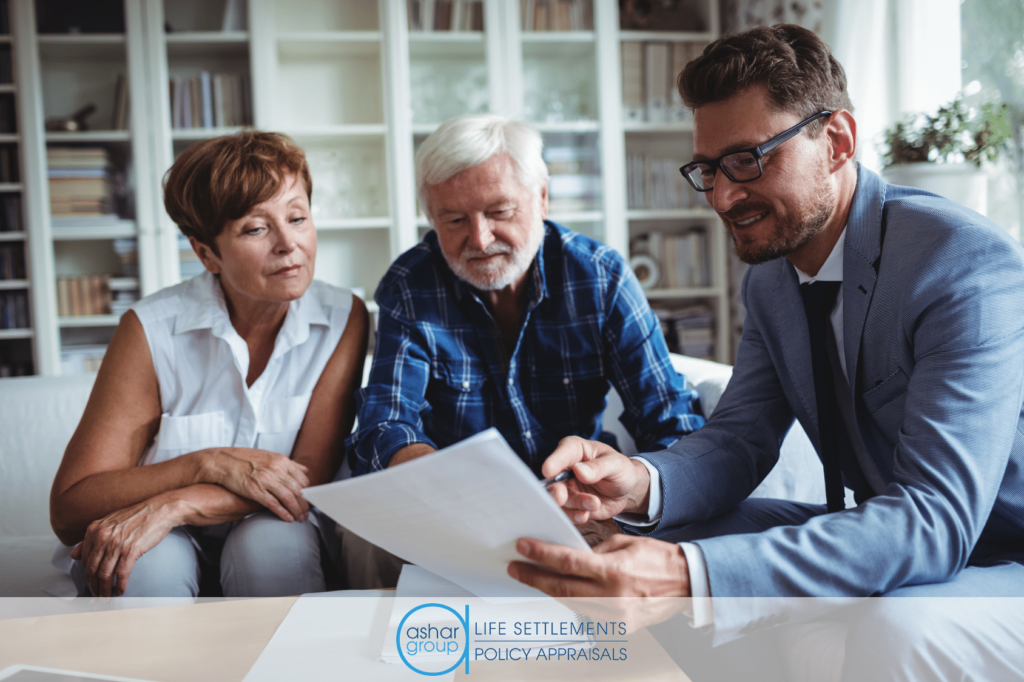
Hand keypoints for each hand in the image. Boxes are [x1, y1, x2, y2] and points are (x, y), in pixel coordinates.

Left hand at [70, 496, 179, 596]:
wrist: (160, 510)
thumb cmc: (137, 516)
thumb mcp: (110, 523)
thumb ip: (91, 538)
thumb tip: (73, 555)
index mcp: (94, 529)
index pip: (85, 559)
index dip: (87, 575)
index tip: (91, 583)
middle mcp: (103, 536)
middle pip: (92, 569)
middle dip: (94, 586)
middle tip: (97, 595)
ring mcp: (116, 543)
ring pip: (105, 574)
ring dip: (104, 590)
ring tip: (107, 597)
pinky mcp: (131, 550)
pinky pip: (121, 573)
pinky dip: (119, 585)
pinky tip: (120, 590)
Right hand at [203, 448, 309, 521]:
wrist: (222, 461)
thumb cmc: (244, 459)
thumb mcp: (269, 456)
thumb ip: (288, 464)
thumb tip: (305, 470)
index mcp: (281, 460)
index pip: (302, 479)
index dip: (307, 492)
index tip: (309, 500)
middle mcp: (275, 469)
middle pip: (298, 490)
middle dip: (305, 504)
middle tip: (306, 513)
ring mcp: (265, 479)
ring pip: (288, 498)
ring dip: (297, 510)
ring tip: (300, 518)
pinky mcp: (254, 490)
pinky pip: (273, 504)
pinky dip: (282, 512)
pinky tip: (287, 518)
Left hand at [507, 535, 691, 631]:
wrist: (687, 583)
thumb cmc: (658, 559)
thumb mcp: (624, 544)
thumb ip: (595, 551)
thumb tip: (568, 555)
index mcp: (614, 571)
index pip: (568, 562)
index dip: (541, 555)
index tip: (522, 548)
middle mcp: (613, 597)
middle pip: (562, 587)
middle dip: (535, 576)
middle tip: (515, 567)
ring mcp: (615, 616)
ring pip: (571, 603)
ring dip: (550, 590)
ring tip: (533, 577)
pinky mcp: (620, 628)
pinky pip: (587, 613)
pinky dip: (573, 602)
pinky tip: (561, 592)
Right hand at [543, 437, 650, 522]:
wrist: (627, 490)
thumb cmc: (621, 470)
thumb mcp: (616, 464)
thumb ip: (599, 467)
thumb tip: (579, 470)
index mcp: (575, 451)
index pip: (562, 453)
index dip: (554, 461)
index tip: (548, 471)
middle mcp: (566, 469)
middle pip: (552, 480)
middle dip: (555, 491)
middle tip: (561, 497)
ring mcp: (567, 489)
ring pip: (560, 500)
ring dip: (575, 504)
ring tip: (594, 504)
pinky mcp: (572, 505)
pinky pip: (567, 513)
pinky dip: (575, 516)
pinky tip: (586, 515)